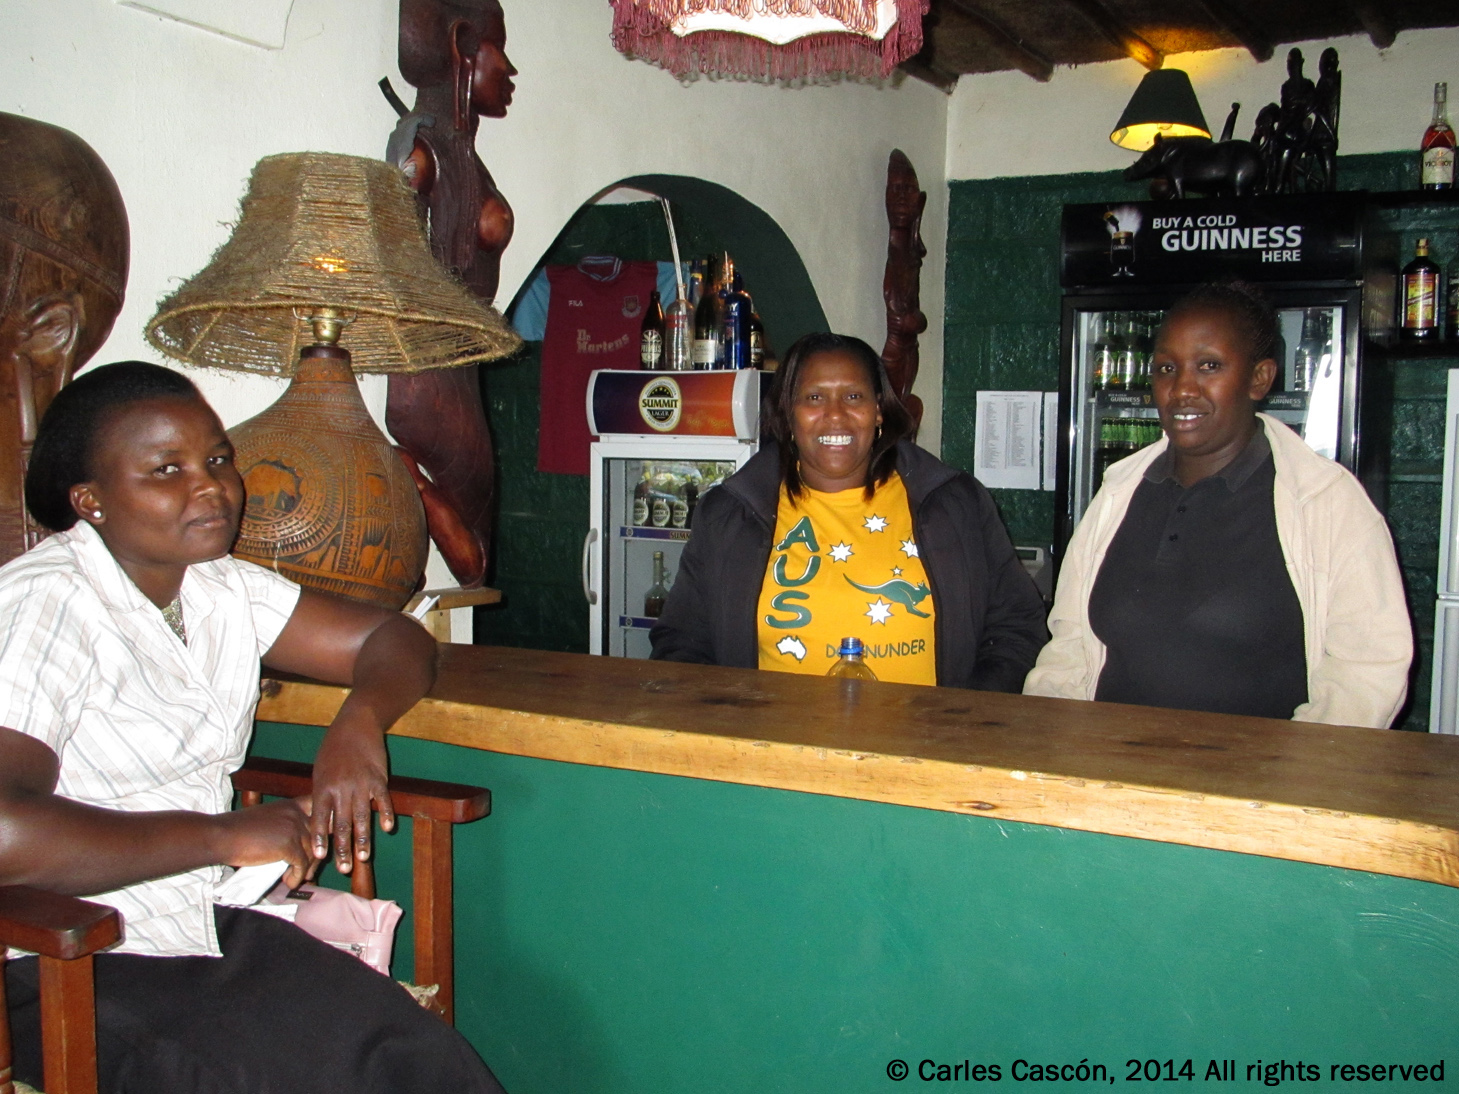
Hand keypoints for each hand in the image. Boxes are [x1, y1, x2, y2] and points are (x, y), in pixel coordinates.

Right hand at [218, 798, 314, 890]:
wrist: (222, 836)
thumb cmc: (238, 830)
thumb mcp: (267, 818)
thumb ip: (284, 825)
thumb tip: (298, 845)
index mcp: (291, 805)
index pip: (318, 811)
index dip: (323, 826)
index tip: (319, 843)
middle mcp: (296, 814)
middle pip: (318, 836)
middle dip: (316, 855)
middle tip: (309, 871)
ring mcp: (293, 828)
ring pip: (312, 852)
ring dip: (305, 869)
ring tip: (295, 878)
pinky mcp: (288, 845)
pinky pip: (301, 864)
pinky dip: (297, 876)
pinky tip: (290, 883)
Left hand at [308, 715, 394, 874]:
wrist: (355, 724)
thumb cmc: (334, 748)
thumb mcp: (320, 770)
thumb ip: (322, 796)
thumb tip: (323, 822)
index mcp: (323, 788)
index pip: (319, 819)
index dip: (320, 839)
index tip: (319, 857)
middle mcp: (340, 789)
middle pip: (341, 824)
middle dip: (342, 848)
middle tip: (344, 868)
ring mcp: (360, 784)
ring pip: (362, 817)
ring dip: (363, 839)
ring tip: (363, 857)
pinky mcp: (378, 778)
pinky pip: (382, 800)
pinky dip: (385, 814)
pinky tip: (387, 828)